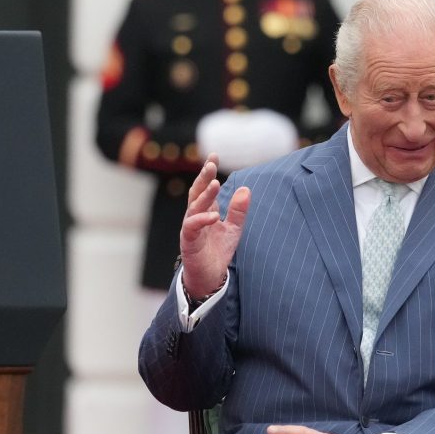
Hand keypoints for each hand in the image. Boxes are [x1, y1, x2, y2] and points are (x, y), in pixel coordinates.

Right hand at [178, 155, 248, 299]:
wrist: (209, 277)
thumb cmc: (218, 252)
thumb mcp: (233, 229)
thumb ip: (238, 210)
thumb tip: (246, 189)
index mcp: (205, 211)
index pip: (205, 187)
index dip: (208, 172)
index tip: (214, 155)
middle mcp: (195, 216)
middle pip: (196, 192)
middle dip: (203, 178)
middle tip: (211, 164)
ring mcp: (190, 228)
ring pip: (194, 207)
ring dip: (204, 196)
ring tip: (215, 184)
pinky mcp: (189, 242)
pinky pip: (192, 227)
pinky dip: (202, 220)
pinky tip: (214, 216)